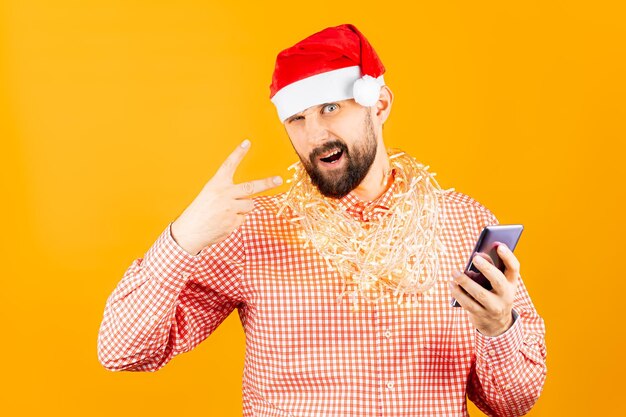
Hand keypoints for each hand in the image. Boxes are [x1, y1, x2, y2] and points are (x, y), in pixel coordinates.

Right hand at [171, 139, 282, 254]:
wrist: (189, 232)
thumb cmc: (200, 212)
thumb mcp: (209, 195)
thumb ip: (228, 192)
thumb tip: (249, 198)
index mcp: (216, 184)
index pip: (228, 165)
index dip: (238, 153)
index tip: (247, 143)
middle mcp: (224, 194)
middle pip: (251, 187)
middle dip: (267, 183)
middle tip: (279, 179)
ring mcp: (230, 209)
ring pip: (250, 205)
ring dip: (244, 208)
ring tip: (227, 212)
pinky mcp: (233, 222)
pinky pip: (244, 218)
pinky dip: (237, 220)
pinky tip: (224, 222)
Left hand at [448, 243, 520, 336]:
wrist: (497, 323)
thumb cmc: (494, 294)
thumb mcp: (497, 283)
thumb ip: (490, 268)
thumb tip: (477, 256)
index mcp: (511, 283)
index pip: (514, 268)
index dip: (508, 257)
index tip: (499, 245)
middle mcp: (506, 296)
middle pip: (498, 281)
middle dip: (487, 268)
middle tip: (475, 257)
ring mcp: (494, 307)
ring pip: (479, 294)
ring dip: (465, 282)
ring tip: (454, 272)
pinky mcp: (481, 315)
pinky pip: (468, 304)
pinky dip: (458, 293)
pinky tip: (451, 284)